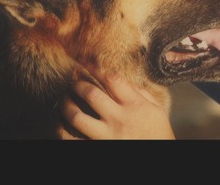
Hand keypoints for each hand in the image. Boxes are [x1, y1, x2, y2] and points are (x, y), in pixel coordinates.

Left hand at [58, 70, 175, 139]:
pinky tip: (60, 122)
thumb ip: (142, 94)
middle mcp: (119, 119)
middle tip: (74, 80)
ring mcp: (107, 135)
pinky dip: (61, 129)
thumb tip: (127, 81)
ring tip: (66, 98)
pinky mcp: (97, 147)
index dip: (96, 68)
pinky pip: (72, 138)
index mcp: (135, 106)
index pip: (112, 80)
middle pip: (91, 94)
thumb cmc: (159, 134)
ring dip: (67, 104)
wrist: (159, 156)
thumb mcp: (157, 110)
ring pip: (77, 116)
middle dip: (78, 83)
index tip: (87, 63)